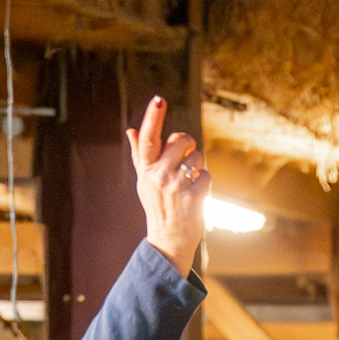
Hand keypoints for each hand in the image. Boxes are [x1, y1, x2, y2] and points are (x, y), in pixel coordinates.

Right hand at [127, 94, 209, 278]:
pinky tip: (195, 195)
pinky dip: (205, 184)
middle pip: (181, 140)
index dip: (153, 117)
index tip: (159, 100)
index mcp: (146, 169)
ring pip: (197, 157)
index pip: (149, 138)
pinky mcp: (193, 197)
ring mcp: (176, 187)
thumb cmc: (158, 206)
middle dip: (188, 144)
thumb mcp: (144, 181)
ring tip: (188, 183)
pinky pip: (207, 176)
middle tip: (185, 158)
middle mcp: (159, 176)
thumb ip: (139, 155)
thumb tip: (131, 130)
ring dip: (198, 167)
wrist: (168, 239)